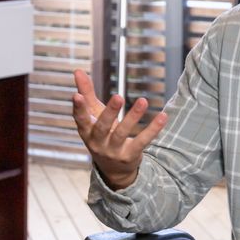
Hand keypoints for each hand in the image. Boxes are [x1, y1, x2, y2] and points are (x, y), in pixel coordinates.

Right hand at [71, 68, 167, 190]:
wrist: (113, 169)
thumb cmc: (101, 134)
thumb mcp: (94, 114)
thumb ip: (87, 92)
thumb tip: (77, 70)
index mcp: (86, 131)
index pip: (80, 119)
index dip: (78, 108)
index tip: (77, 95)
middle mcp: (97, 142)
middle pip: (102, 127)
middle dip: (109, 112)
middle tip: (118, 96)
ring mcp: (113, 151)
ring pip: (122, 134)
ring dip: (133, 117)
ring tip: (143, 101)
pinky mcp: (130, 155)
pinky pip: (142, 141)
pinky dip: (153, 129)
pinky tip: (162, 116)